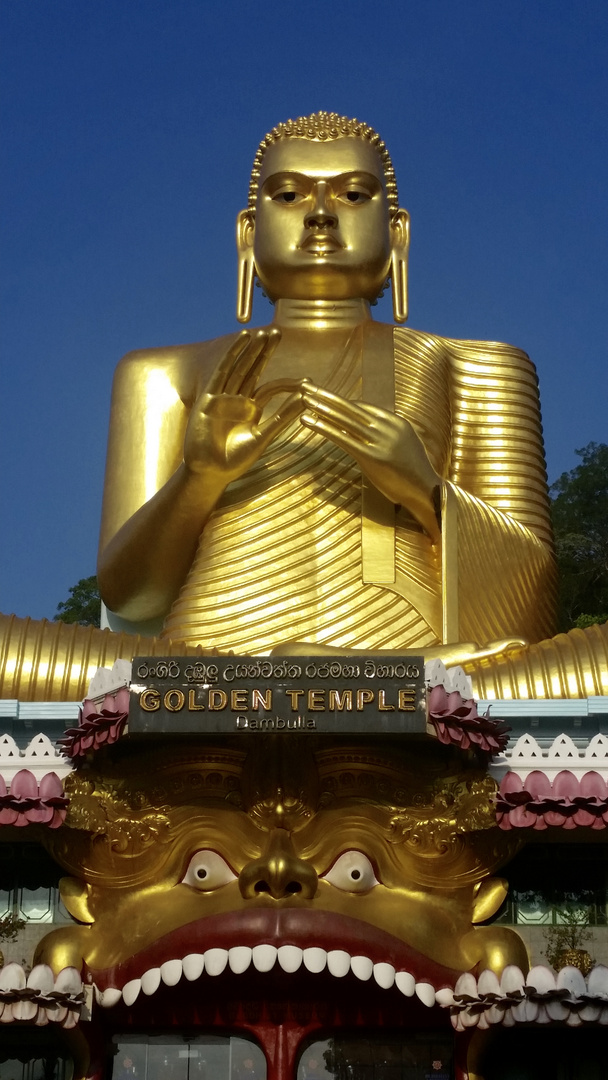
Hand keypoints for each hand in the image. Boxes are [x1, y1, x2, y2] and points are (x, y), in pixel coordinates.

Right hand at [184, 328, 302, 489]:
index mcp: (251, 410)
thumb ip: (282, 418)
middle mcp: (238, 400)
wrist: (209, 472)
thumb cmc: (234, 460)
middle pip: (253, 370)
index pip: (270, 387)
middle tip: (277, 332)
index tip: (306, 379)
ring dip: (250, 349)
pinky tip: (243, 341)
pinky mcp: (210, 398)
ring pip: (240, 367)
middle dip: (264, 351)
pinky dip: (232, 356)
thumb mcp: (263, 438)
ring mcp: (223, 397)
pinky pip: (223, 372)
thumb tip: (305, 399)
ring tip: (262, 332)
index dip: (287, 382)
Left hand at [301, 383, 440, 540]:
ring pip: (345, 420)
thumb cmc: (412, 472)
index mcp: (396, 422)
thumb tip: (369, 428)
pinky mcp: (372, 458)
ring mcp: (380, 442)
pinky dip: (324, 428)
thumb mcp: (403, 445)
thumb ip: (386, 434)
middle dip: (327, 396)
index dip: (341, 401)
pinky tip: (309, 421)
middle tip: (306, 386)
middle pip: (351, 408)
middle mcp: (387, 427)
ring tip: (304, 400)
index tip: (323, 394)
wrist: (426, 491)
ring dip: (322, 408)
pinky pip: (343, 439)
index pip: (363, 407)